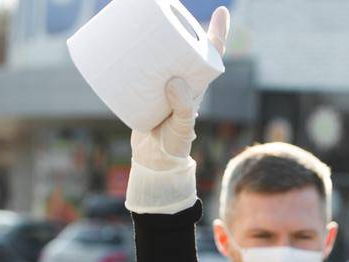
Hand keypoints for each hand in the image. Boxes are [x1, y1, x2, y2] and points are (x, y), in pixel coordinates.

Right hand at [129, 6, 229, 169]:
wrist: (154, 159)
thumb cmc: (175, 145)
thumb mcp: (183, 128)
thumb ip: (183, 109)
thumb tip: (174, 82)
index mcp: (197, 84)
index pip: (212, 54)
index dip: (217, 32)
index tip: (222, 12)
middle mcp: (183, 78)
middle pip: (186, 46)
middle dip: (183, 26)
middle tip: (172, 9)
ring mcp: (163, 83)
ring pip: (163, 53)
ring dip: (158, 36)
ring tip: (147, 20)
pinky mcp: (145, 88)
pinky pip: (141, 67)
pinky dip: (136, 54)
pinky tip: (126, 42)